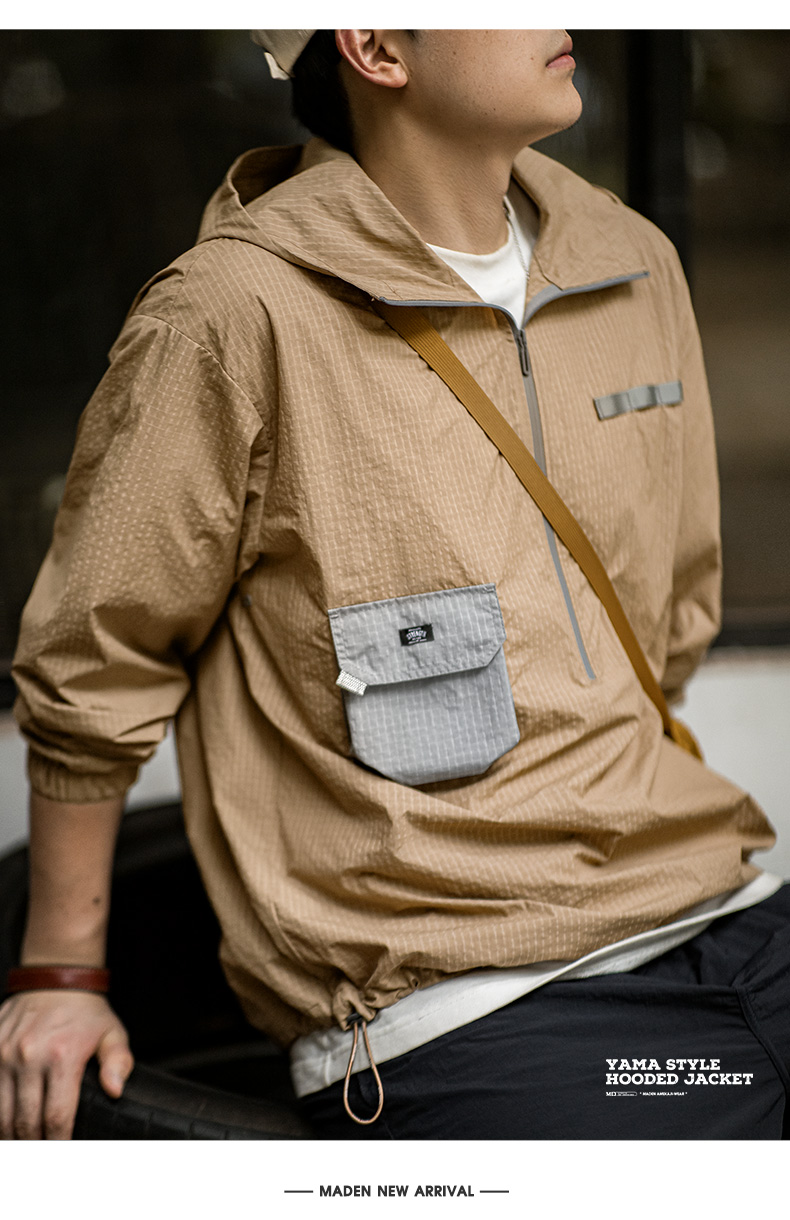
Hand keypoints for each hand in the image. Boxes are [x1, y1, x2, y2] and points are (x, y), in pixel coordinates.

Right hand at [0, 989, 133, 1138]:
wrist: (56, 978)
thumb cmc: (86, 1011)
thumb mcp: (112, 1033)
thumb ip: (118, 1062)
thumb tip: (115, 1090)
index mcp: (63, 1056)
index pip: (57, 1116)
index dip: (59, 1142)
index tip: (61, 1152)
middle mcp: (30, 1055)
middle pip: (26, 1121)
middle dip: (34, 1144)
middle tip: (41, 1152)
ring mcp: (5, 1053)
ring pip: (2, 1112)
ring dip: (11, 1133)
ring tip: (23, 1140)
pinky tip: (8, 1119)